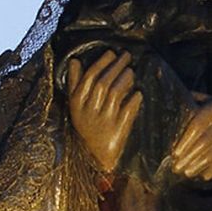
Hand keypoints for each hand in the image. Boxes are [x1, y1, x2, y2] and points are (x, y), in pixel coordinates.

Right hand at [66, 50, 140, 174]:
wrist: (95, 158)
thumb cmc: (87, 126)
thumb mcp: (75, 106)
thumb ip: (74, 83)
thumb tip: (73, 60)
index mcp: (77, 104)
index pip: (89, 78)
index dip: (102, 63)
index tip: (111, 52)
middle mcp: (89, 112)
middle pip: (104, 84)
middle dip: (116, 67)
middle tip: (127, 56)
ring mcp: (104, 122)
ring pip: (115, 95)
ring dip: (125, 80)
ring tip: (131, 71)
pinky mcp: (118, 131)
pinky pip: (128, 111)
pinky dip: (134, 100)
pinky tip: (138, 93)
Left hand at [169, 95, 211, 180]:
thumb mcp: (210, 100)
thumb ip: (193, 103)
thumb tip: (172, 107)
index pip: (198, 126)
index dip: (185, 141)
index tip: (174, 152)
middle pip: (204, 143)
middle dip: (188, 157)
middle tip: (176, 167)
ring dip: (198, 166)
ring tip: (186, 172)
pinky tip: (202, 175)